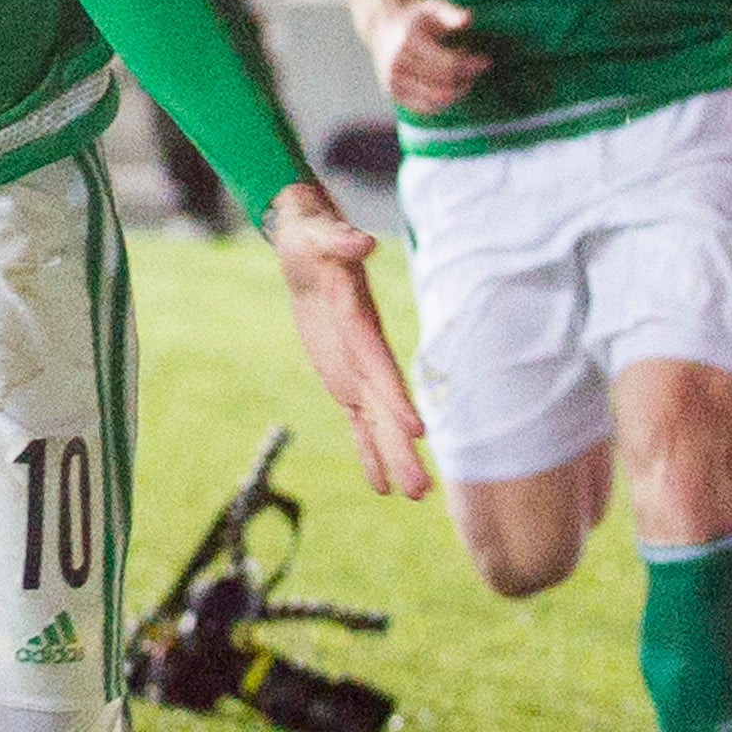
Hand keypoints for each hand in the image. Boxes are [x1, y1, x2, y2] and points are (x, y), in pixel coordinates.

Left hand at [263, 182, 430, 497]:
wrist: (310, 249)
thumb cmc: (314, 239)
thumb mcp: (319, 237)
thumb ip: (340, 241)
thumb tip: (361, 241)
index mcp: (360, 323)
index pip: (380, 367)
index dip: (396, 398)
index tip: (415, 431)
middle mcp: (366, 353)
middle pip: (387, 407)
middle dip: (401, 447)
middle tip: (421, 490)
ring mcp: (358, 370)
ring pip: (377, 422)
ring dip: (393, 458)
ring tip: (413, 495)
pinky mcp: (345, 379)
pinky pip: (358, 421)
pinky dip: (367, 451)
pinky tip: (380, 484)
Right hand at [366, 0, 490, 114]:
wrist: (383, 27)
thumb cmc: (417, 18)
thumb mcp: (433, 7)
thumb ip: (451, 12)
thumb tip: (468, 19)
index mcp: (407, 41)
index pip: (448, 65)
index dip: (471, 66)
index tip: (485, 61)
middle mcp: (396, 63)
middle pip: (444, 84)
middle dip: (467, 78)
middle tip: (476, 68)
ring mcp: (393, 80)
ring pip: (437, 99)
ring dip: (458, 91)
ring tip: (464, 77)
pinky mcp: (393, 93)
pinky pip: (426, 108)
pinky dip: (444, 101)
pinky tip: (450, 86)